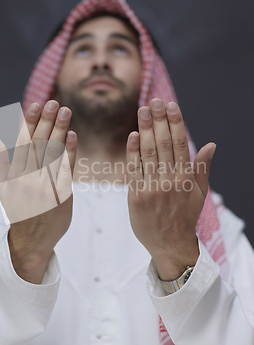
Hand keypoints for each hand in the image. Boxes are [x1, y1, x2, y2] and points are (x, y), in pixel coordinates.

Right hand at [0, 100, 76, 283]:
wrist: (32, 240)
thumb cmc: (18, 211)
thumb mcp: (2, 189)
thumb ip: (0, 163)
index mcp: (13, 175)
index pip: (23, 142)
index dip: (29, 122)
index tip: (35, 104)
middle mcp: (28, 179)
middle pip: (39, 144)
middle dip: (47, 121)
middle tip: (55, 103)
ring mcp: (45, 187)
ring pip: (53, 153)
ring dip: (60, 131)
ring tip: (65, 112)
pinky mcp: (61, 195)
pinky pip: (66, 169)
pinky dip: (69, 152)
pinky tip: (72, 136)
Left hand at [126, 98, 215, 280]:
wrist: (169, 244)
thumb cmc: (184, 217)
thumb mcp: (199, 194)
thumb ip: (202, 168)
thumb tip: (211, 145)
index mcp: (186, 178)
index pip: (180, 144)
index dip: (175, 123)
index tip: (171, 105)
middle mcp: (171, 180)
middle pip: (164, 144)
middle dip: (159, 120)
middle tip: (154, 101)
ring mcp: (153, 188)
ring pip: (149, 153)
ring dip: (146, 129)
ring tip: (143, 110)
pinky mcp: (137, 196)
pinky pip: (134, 170)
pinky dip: (133, 152)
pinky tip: (133, 135)